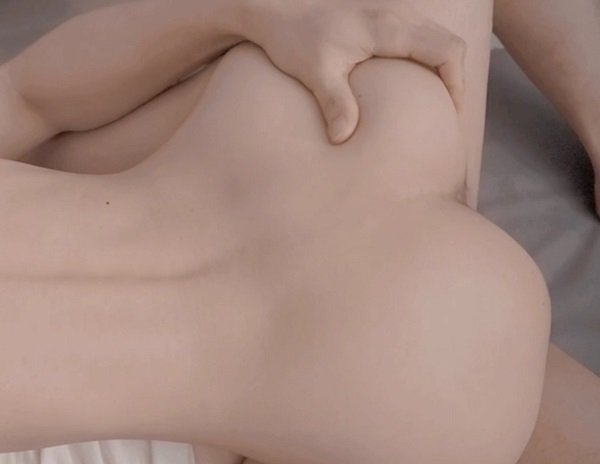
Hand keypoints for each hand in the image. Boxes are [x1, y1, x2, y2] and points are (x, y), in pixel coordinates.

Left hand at [245, 0, 465, 143]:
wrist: (275, 8)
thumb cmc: (294, 36)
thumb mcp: (315, 71)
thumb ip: (335, 104)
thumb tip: (344, 139)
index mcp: (388, 26)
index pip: (445, 50)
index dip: (456, 83)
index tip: (449, 112)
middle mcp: (397, 12)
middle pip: (449, 42)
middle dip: (454, 77)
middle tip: (445, 111)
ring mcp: (392, 10)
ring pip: (436, 36)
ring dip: (441, 66)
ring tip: (433, 98)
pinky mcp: (383, 14)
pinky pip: (420, 33)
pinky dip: (427, 56)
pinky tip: (412, 79)